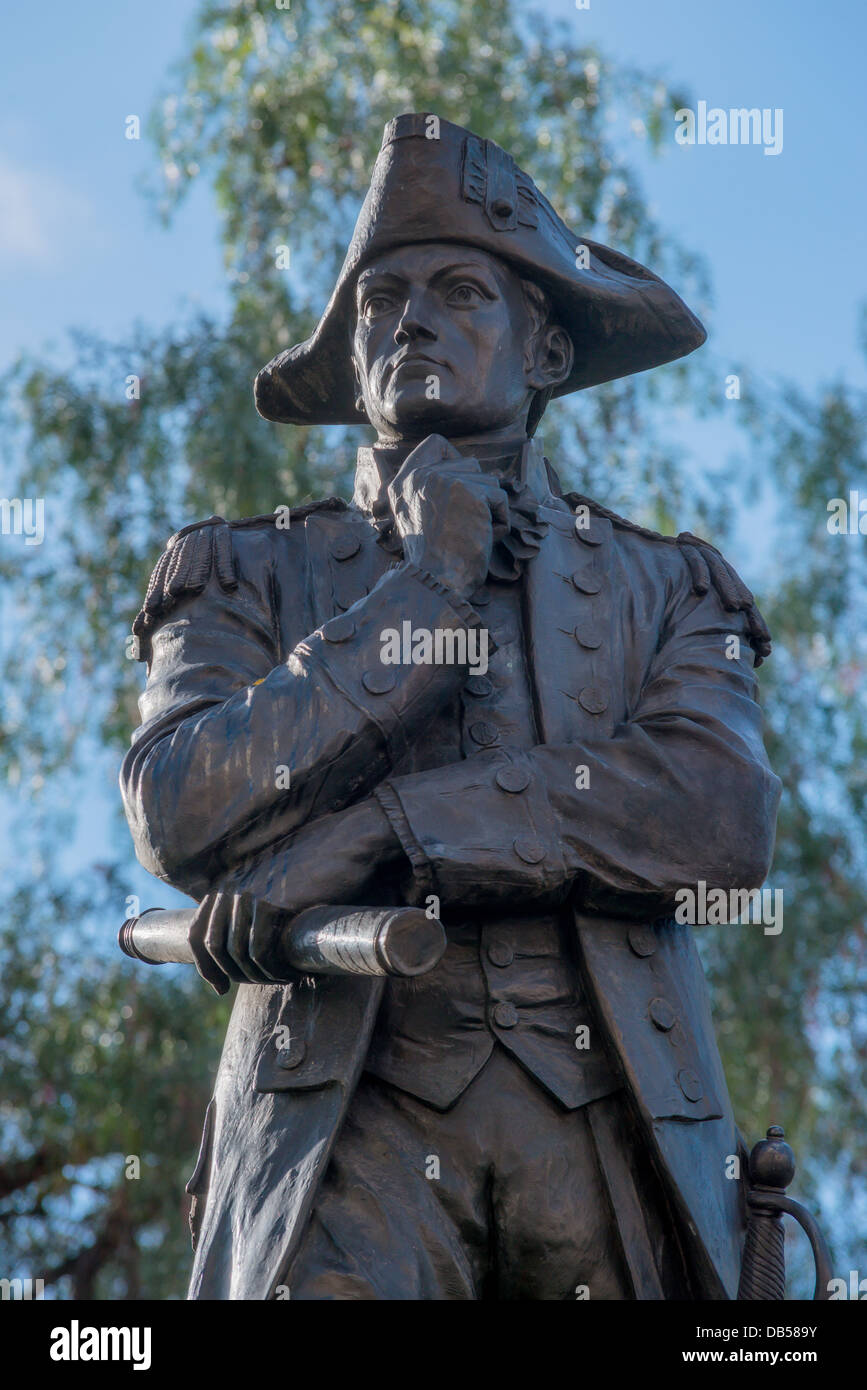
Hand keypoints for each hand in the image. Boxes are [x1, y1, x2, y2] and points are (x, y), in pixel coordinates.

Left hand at [189, 799, 407, 992]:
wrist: (342, 848)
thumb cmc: (313, 872)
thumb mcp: (272, 890)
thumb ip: (250, 913)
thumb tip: (235, 955)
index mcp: (225, 885)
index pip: (197, 933)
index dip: (205, 966)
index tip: (220, 988)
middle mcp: (230, 888)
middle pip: (214, 946)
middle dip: (233, 974)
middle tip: (259, 984)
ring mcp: (247, 894)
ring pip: (237, 953)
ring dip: (257, 975)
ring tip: (280, 979)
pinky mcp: (270, 904)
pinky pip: (260, 950)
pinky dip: (273, 969)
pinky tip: (291, 972)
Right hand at [388, 434, 508, 597]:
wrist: (436, 583)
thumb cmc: (435, 562)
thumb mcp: (422, 520)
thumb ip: (435, 492)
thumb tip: (476, 469)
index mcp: (403, 484)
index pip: (435, 444)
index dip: (457, 461)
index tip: (463, 489)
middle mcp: (419, 476)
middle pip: (469, 464)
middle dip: (478, 494)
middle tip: (466, 524)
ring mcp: (442, 480)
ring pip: (488, 480)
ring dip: (489, 509)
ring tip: (473, 533)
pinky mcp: (467, 491)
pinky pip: (500, 497)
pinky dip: (500, 520)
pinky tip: (484, 537)